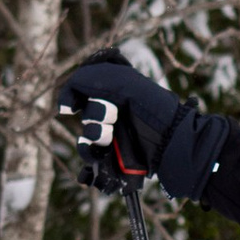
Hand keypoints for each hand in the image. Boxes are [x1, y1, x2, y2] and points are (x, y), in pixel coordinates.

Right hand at [57, 55, 231, 201]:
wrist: (173, 142)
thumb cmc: (154, 109)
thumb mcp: (124, 83)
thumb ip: (91, 79)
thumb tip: (65, 103)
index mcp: (115, 92)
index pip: (81, 90)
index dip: (72, 96)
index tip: (72, 105)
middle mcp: (113, 113)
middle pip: (83, 116)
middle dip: (94, 117)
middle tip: (112, 116)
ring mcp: (114, 137)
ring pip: (85, 140)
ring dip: (93, 137)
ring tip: (109, 137)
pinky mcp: (116, 158)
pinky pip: (90, 160)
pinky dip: (90, 158)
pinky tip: (100, 153)